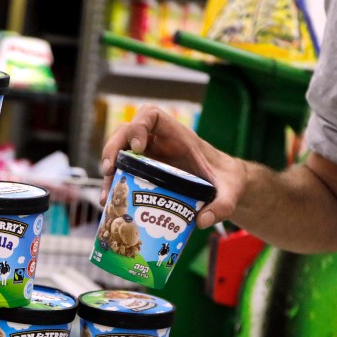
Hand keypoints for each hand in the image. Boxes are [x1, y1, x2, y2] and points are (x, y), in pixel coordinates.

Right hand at [100, 104, 246, 228]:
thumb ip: (223, 204)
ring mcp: (149, 156)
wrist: (225, 186)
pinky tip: (109, 204)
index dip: (139, 125)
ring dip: (108, 170)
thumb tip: (203, 220)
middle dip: (113, 148)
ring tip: (105, 194)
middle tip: (108, 170)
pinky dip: (112, 186)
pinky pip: (122, 172)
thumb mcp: (231, 190)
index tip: (138, 147)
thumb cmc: (227, 180)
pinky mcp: (144, 172)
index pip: (151, 115)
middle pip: (126, 133)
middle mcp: (159, 143)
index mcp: (178, 136)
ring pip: (119, 152)